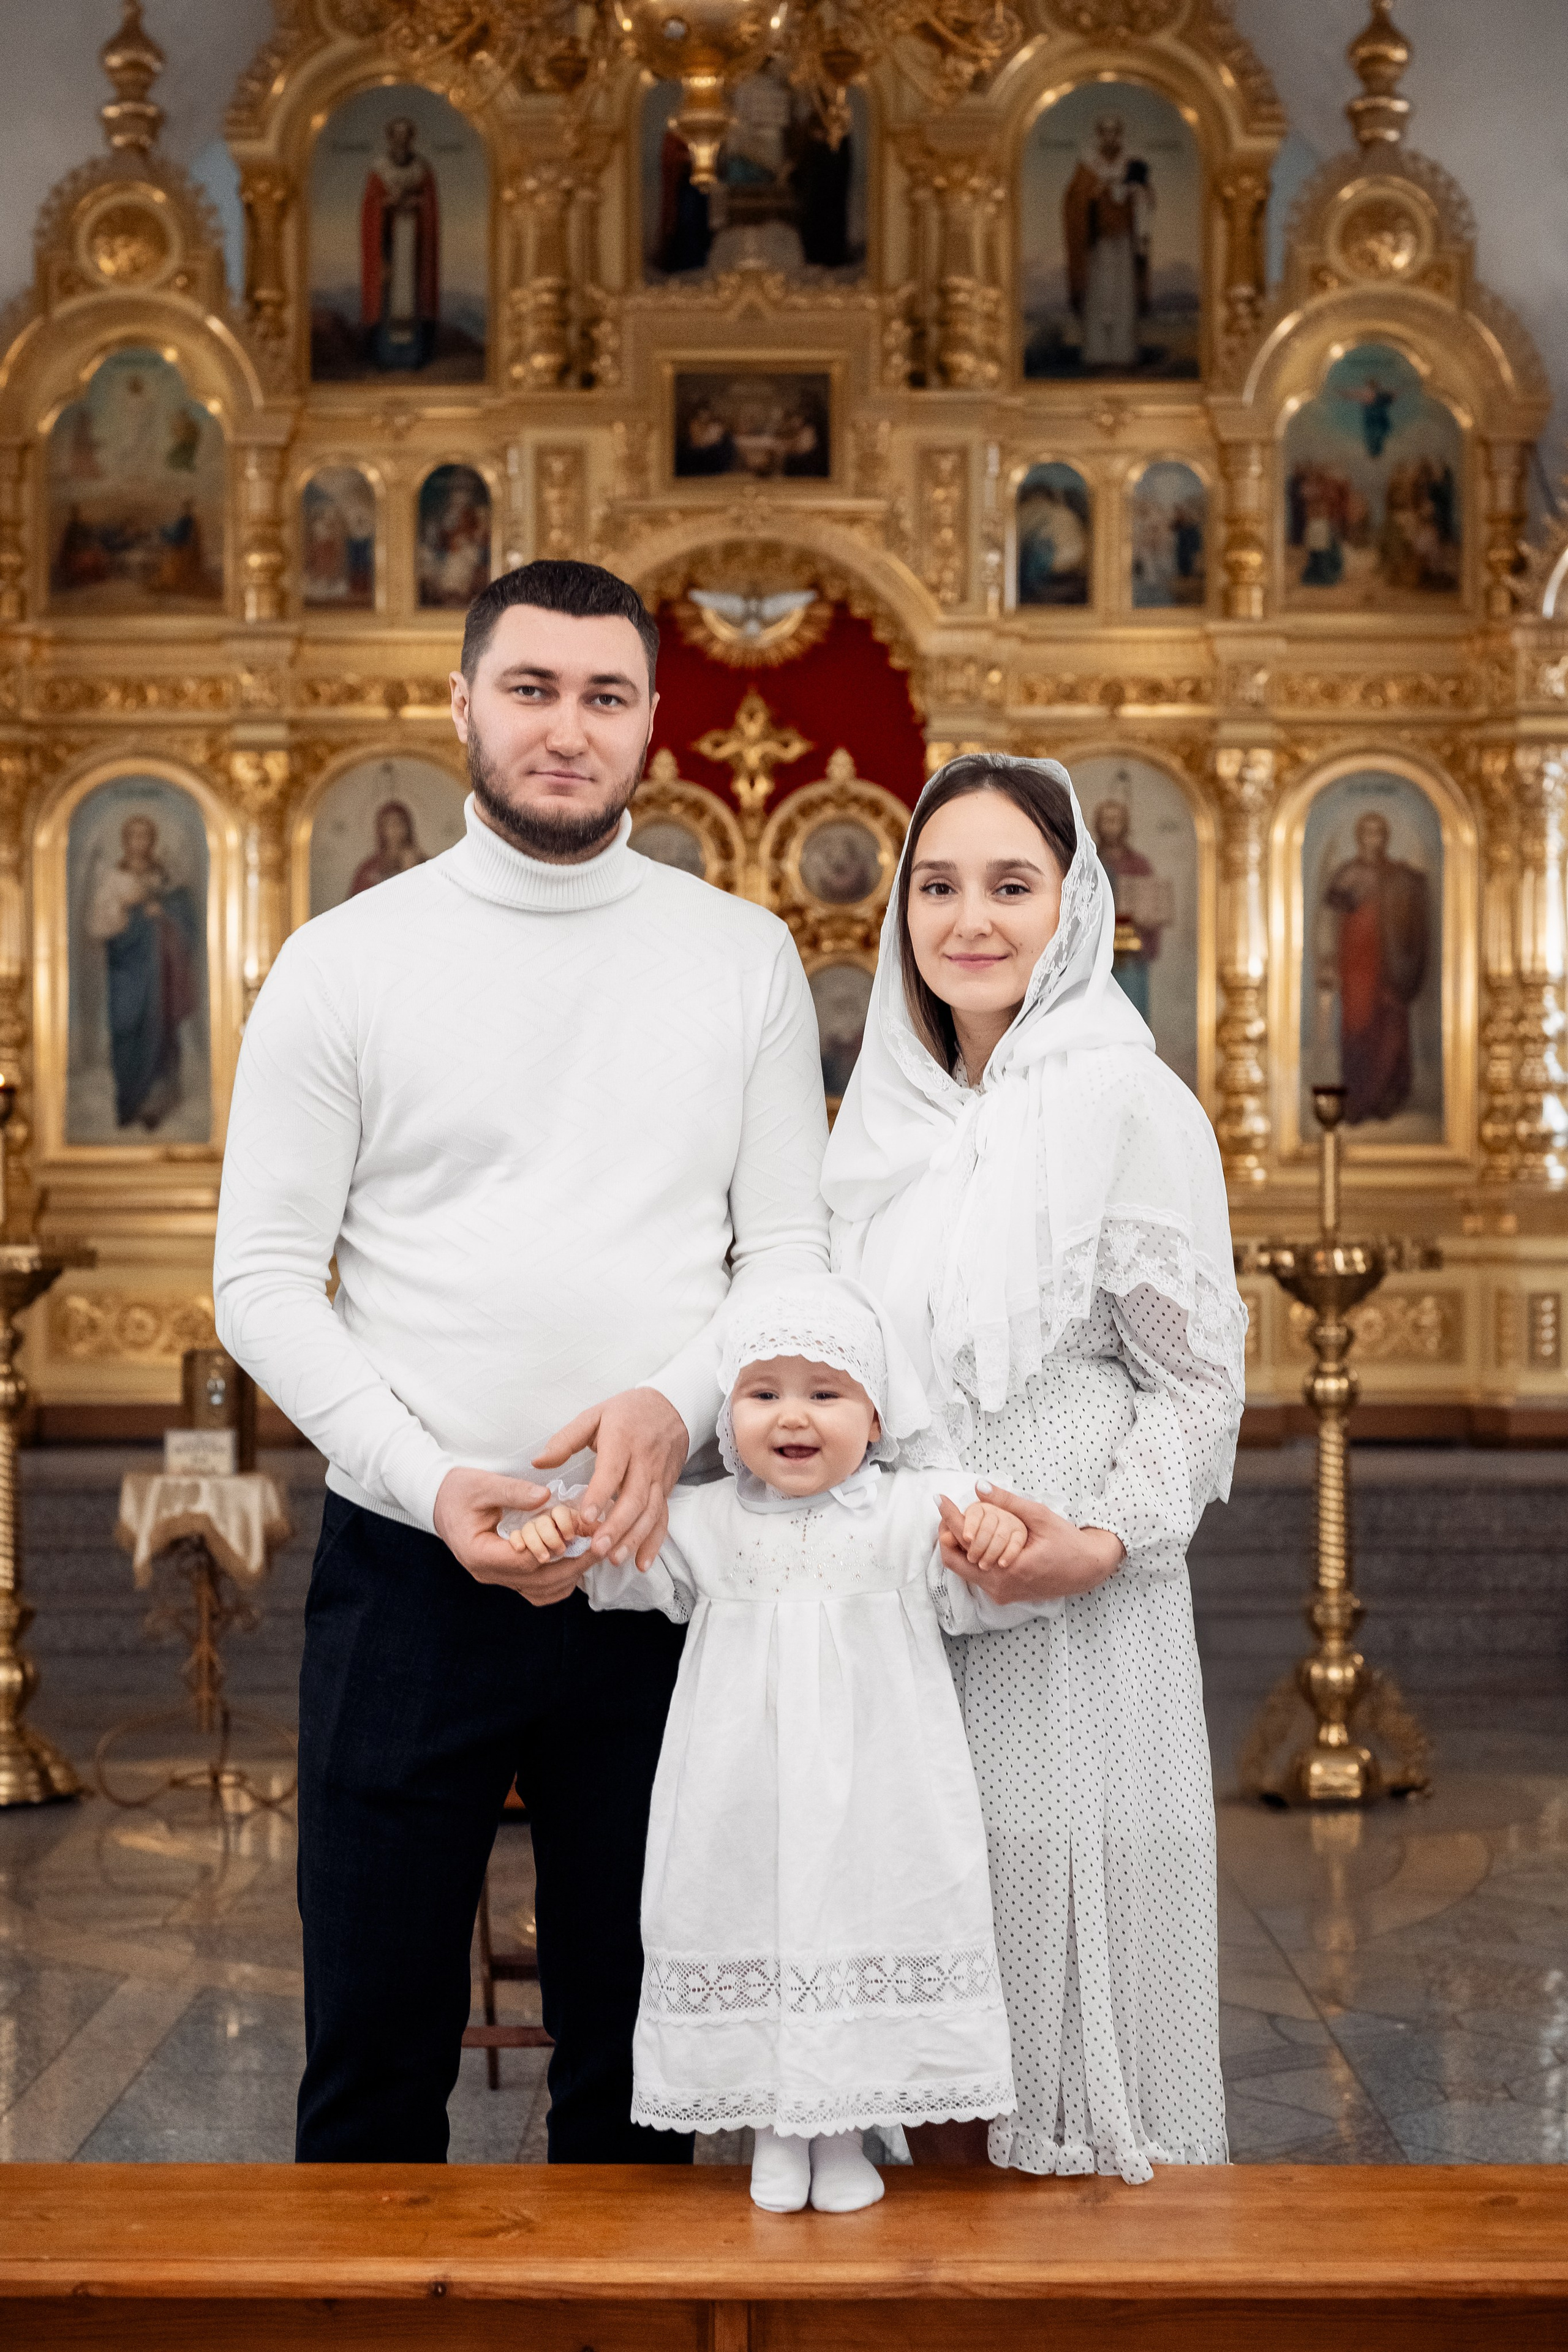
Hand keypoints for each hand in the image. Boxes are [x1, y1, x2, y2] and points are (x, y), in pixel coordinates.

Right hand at [435, 1465, 578, 1602]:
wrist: (438, 1501)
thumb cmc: (458, 1490)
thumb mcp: (483, 1485)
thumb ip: (514, 1492)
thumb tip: (546, 1497)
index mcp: (479, 1554)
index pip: (528, 1561)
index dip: (561, 1551)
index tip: (588, 1537)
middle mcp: (488, 1573)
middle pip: (540, 1582)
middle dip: (575, 1566)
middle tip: (601, 1547)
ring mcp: (496, 1578)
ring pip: (541, 1592)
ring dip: (569, 1576)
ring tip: (591, 1553)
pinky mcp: (504, 1575)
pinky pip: (536, 1589)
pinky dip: (558, 1580)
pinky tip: (573, 1560)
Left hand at [532, 1386, 688, 1571]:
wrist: (672, 1407)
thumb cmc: (626, 1413)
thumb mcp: (594, 1416)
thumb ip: (565, 1440)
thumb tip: (537, 1463)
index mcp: (622, 1440)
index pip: (611, 1471)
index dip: (599, 1495)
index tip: (585, 1517)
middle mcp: (644, 1461)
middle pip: (634, 1498)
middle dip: (616, 1526)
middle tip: (597, 1548)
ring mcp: (658, 1477)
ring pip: (650, 1512)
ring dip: (633, 1538)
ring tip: (614, 1559)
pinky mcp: (666, 1489)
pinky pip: (662, 1518)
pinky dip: (654, 1542)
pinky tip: (641, 1563)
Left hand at [937, 1484, 1122, 1605]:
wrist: (1088, 1570)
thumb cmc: (1068, 1542)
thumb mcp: (1040, 1516)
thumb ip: (1008, 1502)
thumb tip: (979, 1486)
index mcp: (1009, 1568)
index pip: (965, 1541)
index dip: (949, 1517)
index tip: (940, 1499)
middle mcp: (1000, 1586)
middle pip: (953, 1561)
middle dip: (947, 1534)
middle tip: (948, 1512)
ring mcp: (1000, 1593)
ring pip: (962, 1570)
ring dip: (957, 1546)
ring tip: (960, 1521)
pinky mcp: (1003, 1595)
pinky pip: (975, 1576)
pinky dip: (970, 1556)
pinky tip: (975, 1538)